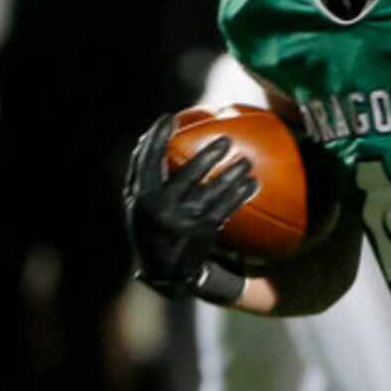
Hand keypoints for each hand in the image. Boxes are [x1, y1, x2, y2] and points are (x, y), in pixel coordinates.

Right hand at [124, 113, 256, 305]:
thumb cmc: (150, 230)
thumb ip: (142, 178)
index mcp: (141, 197)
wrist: (164, 272)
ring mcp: (184, 221)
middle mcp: (161, 208)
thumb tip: (148, 139)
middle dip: (206, 155)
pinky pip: (226, 209)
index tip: (168, 118)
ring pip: (212, 192)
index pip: (147, 160)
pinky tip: (253, 185)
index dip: (156, 138)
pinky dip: (240, 195)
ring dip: (232, 175)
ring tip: (247, 161)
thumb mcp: (136, 206)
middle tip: (225, 140)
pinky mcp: (203, 232)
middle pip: (187, 174)